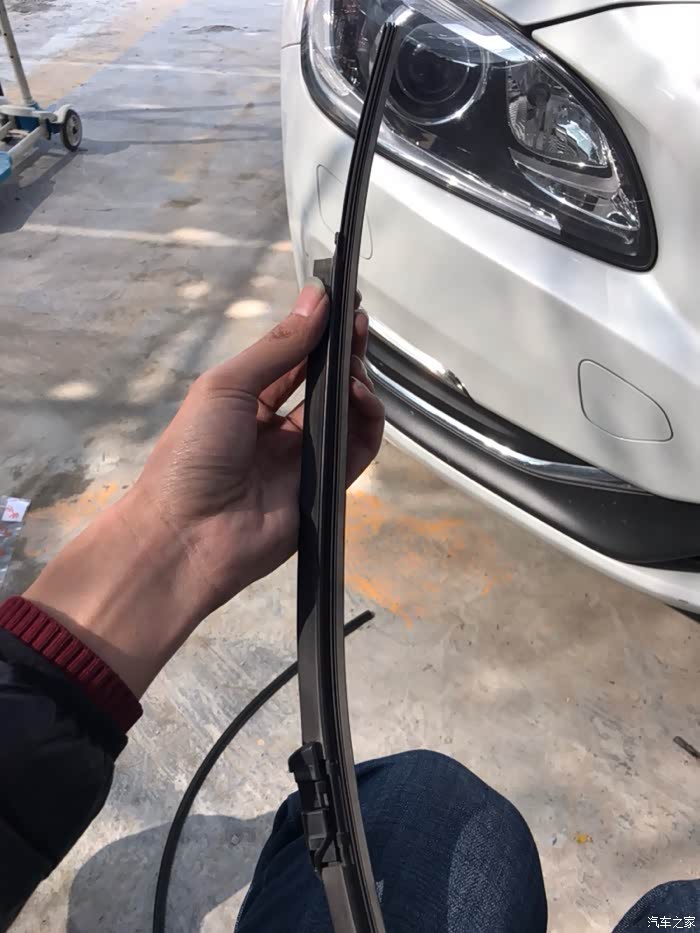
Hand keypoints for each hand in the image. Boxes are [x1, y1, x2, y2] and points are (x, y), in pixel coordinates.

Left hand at [135, 278, 382, 611]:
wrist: (187, 535)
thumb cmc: (193, 453)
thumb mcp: (226, 386)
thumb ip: (278, 347)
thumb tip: (318, 297)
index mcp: (247, 402)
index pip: (292, 359)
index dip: (317, 331)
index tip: (342, 301)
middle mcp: (279, 428)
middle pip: (324, 383)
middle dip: (343, 351)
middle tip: (359, 323)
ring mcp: (306, 458)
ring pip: (347, 413)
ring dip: (357, 382)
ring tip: (355, 362)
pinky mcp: (328, 486)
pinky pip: (358, 447)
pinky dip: (368, 419)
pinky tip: (358, 395)